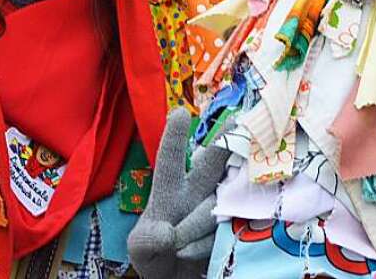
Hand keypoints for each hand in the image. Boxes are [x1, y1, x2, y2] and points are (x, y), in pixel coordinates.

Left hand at [128, 108, 230, 278]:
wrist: (176, 276)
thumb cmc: (155, 253)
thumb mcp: (140, 248)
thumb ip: (147, 240)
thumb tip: (168, 233)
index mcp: (171, 189)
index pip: (170, 160)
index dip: (174, 138)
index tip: (179, 113)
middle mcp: (198, 191)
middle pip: (212, 163)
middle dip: (223, 144)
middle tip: (235, 123)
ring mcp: (219, 207)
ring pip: (214, 206)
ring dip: (194, 227)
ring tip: (176, 245)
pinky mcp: (233, 227)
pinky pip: (222, 232)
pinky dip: (202, 245)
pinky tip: (190, 253)